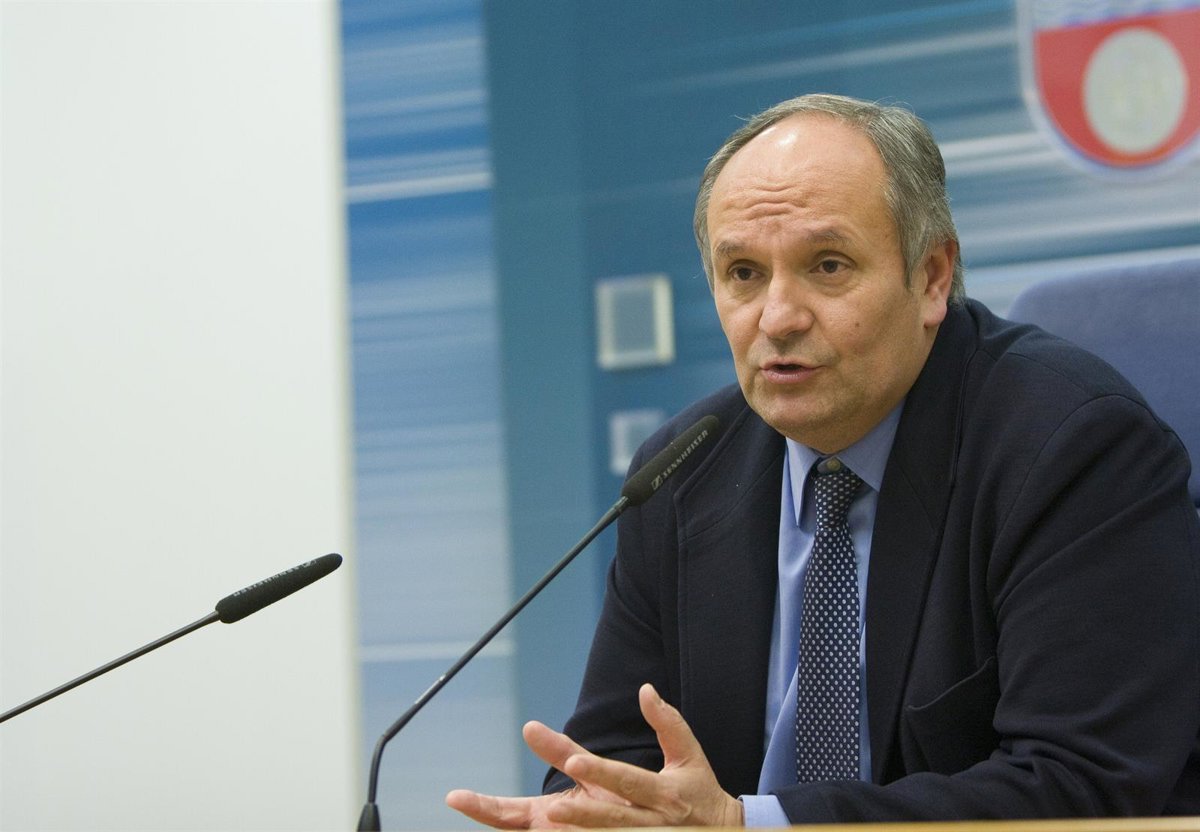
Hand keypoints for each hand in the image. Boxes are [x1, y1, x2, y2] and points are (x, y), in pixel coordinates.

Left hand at [445, 683, 743, 827]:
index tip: (572, 761)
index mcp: (664, 792)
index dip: (600, 772)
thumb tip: (645, 689)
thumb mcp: (689, 756)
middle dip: (585, 813)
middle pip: (615, 817)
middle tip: (552, 808)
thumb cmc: (701, 791)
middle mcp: (654, 820)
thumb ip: (668, 723)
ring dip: (584, 831)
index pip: (627, 780)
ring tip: (553, 822)